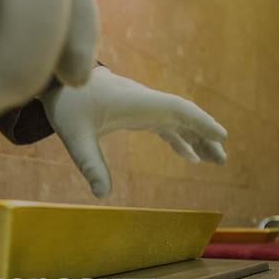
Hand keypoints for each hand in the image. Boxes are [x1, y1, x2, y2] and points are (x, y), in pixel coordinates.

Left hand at [41, 67, 227, 197]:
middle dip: (204, 135)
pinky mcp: (136, 109)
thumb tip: (101, 195)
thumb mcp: (75, 137)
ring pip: (176, 119)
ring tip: (213, 161)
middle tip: (222, 158)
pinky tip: (188, 155)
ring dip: (195, 137)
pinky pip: (164, 122)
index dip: (201, 122)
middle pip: (183, 115)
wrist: (56, 82)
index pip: (177, 109)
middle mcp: (144, 100)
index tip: (221, 136)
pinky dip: (179, 137)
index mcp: (136, 102)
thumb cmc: (66, 105)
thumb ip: (90, 164)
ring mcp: (142, 104)